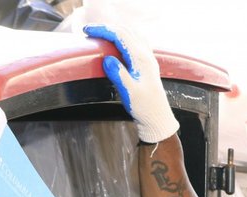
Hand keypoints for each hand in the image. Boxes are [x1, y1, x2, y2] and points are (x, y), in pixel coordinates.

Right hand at [83, 24, 179, 143]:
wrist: (157, 119)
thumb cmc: (145, 108)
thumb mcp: (129, 92)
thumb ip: (118, 74)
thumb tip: (107, 59)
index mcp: (141, 59)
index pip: (121, 36)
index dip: (103, 30)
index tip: (88, 30)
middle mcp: (146, 55)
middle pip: (126, 31)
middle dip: (107, 28)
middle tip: (90, 30)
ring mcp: (148, 59)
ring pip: (131, 34)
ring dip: (115, 31)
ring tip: (100, 34)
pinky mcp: (146, 64)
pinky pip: (135, 42)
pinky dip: (123, 37)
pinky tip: (117, 42)